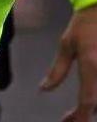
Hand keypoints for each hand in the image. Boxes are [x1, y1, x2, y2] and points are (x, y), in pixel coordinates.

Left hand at [41, 4, 96, 120]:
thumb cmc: (85, 25)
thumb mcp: (67, 46)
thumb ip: (57, 71)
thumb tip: (44, 90)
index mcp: (92, 65)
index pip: (87, 101)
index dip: (77, 116)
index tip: (66, 121)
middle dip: (84, 115)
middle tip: (70, 118)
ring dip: (93, 107)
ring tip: (78, 111)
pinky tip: (89, 99)